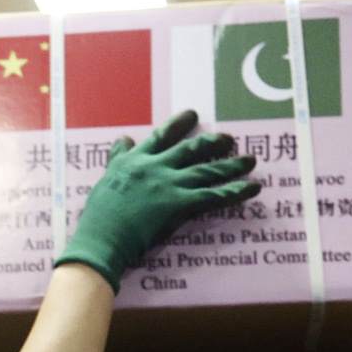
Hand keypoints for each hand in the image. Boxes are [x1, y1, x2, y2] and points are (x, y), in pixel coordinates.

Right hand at [53, 109, 259, 292]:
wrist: (103, 237)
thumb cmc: (99, 215)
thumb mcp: (106, 178)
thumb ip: (118, 157)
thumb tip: (123, 138)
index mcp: (135, 160)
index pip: (161, 137)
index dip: (178, 125)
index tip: (192, 115)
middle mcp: (155, 167)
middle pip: (191, 149)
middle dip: (213, 143)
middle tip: (228, 139)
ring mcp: (169, 184)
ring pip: (207, 170)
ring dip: (232, 165)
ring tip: (250, 161)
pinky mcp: (179, 204)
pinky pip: (214, 196)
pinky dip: (235, 191)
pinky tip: (252, 188)